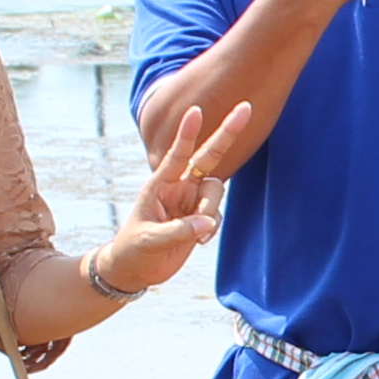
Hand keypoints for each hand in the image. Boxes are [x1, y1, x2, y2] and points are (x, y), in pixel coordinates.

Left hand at [92, 107, 252, 302]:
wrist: (135, 270)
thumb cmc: (134, 249)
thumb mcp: (150, 240)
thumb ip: (179, 231)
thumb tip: (208, 223)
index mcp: (160, 185)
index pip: (177, 155)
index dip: (187, 134)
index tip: (196, 110)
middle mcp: (178, 187)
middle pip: (208, 156)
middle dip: (226, 134)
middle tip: (245, 108)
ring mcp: (190, 201)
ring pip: (215, 190)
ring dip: (212, 208)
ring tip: (200, 233)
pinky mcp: (199, 218)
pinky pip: (216, 214)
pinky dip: (212, 226)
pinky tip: (201, 240)